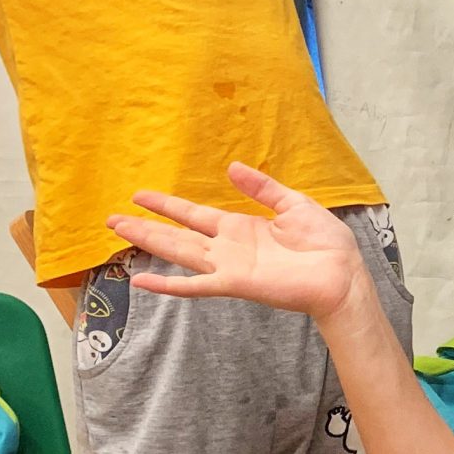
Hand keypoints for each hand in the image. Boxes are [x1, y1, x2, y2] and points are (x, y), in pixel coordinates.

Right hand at [108, 164, 368, 321]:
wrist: (342, 274)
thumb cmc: (325, 244)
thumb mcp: (293, 204)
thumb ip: (262, 188)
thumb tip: (232, 168)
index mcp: (240, 228)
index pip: (194, 214)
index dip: (167, 205)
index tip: (140, 195)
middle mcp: (228, 248)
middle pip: (177, 234)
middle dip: (145, 226)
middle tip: (112, 217)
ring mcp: (228, 267)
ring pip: (178, 252)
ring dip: (148, 242)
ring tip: (118, 231)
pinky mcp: (235, 284)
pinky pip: (195, 285)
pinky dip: (167, 285)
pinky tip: (141, 281)